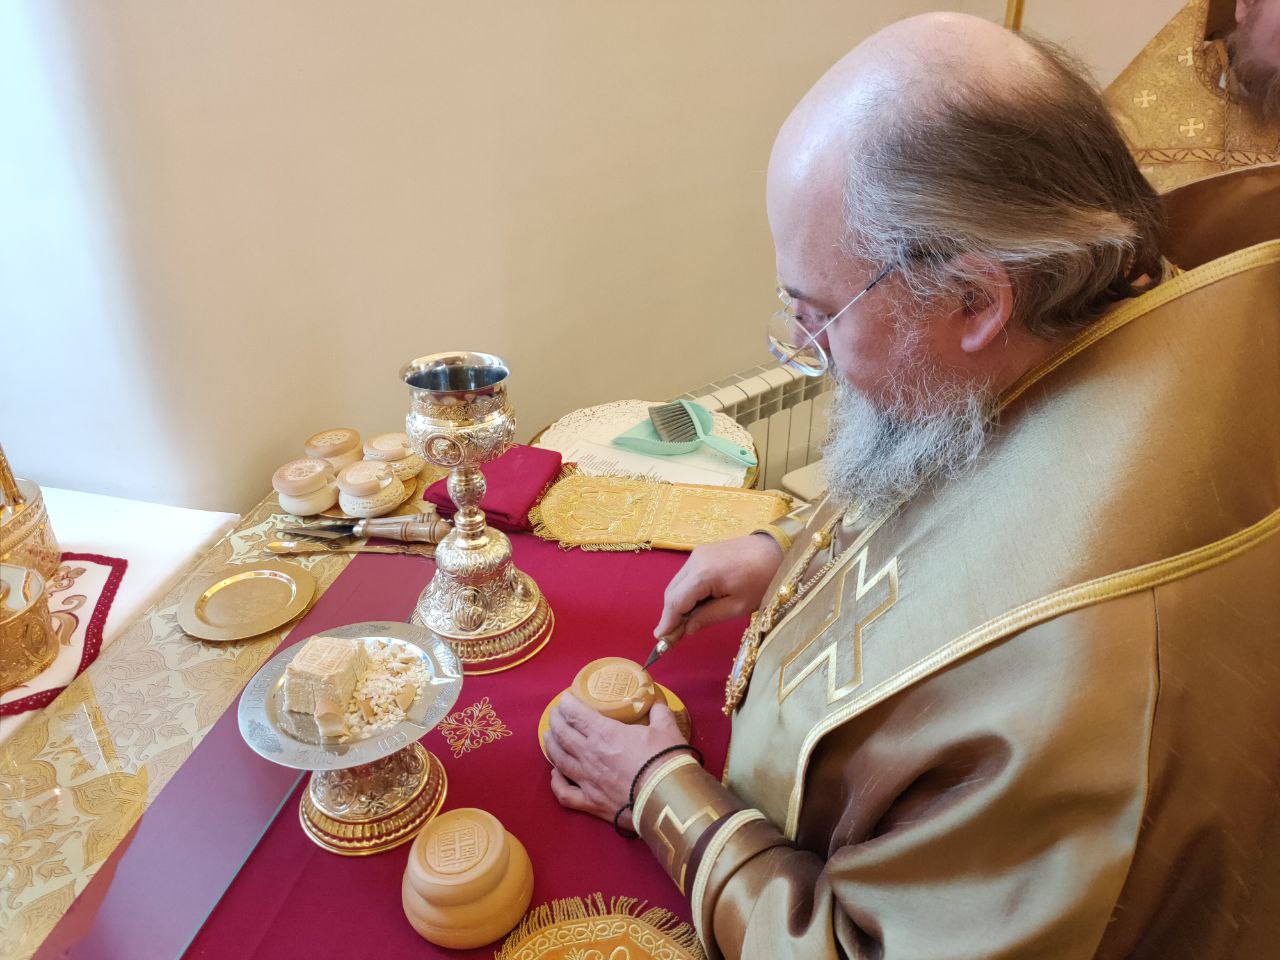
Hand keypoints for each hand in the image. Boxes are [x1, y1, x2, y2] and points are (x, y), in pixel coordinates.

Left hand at [544, 692, 686, 831]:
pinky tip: (555, 774)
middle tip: (557, 713)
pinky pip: (564, 793)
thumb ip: (659, 711)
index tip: (566, 698)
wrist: (669, 801)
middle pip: (562, 733)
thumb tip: (657, 701)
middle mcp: (590, 755)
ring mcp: (587, 780)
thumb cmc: (667, 762)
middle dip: (556, 720)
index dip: (567, 703)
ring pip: (558, 759)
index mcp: (605, 734)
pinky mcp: (591, 803)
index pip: (575, 713)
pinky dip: (556, 782)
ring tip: (550, 736)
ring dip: (551, 745)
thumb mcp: (667, 729)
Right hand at [652, 533, 782, 639]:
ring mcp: (697, 554)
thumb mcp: (738, 606)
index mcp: (703, 574)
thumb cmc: (762, 580)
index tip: (660, 640)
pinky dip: (686, 592)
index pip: (676, 602)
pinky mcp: (702, 552)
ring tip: (685, 623)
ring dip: (677, 603)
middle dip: (670, 614)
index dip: (667, 622)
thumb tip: (686, 629)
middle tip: (672, 636)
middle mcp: (694, 561)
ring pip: (677, 584)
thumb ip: (708, 617)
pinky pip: (686, 576)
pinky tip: (695, 605)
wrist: (777, 550)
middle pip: (671, 592)